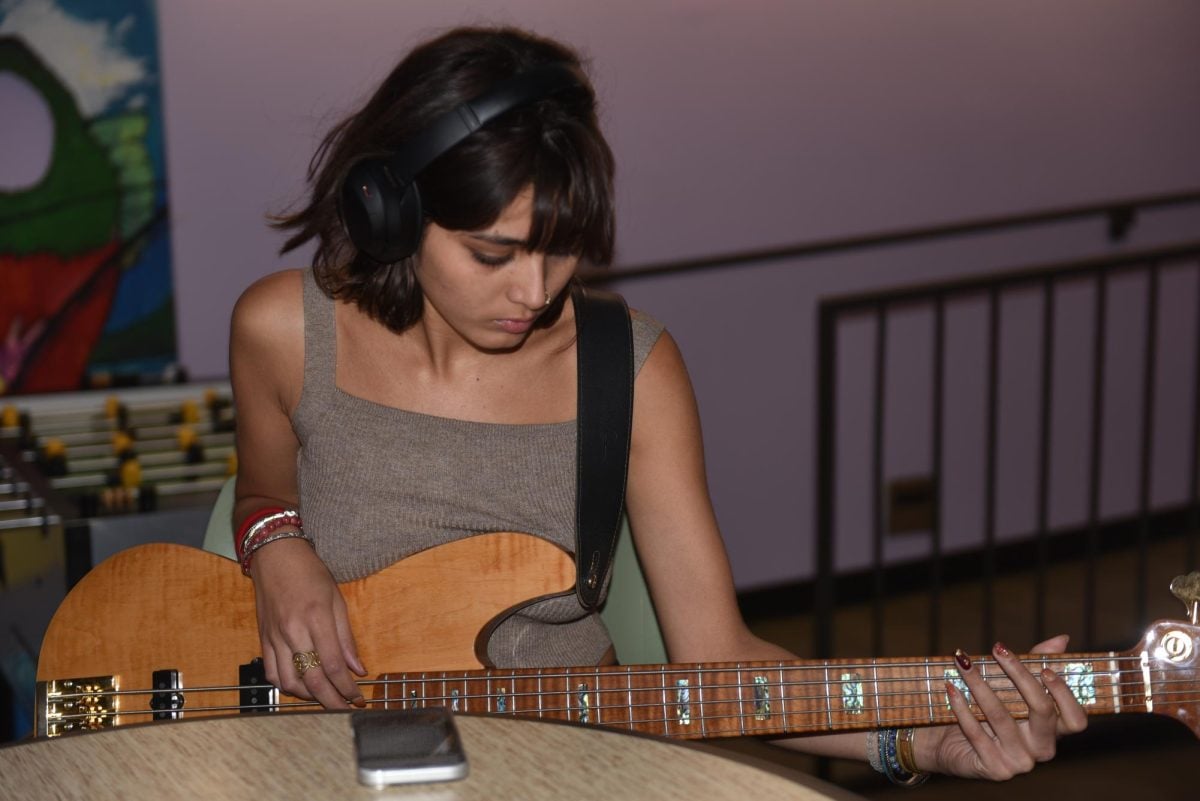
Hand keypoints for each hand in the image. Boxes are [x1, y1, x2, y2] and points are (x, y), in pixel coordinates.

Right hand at [249, 537, 366, 708]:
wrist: (275, 556)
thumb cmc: (309, 572)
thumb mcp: (337, 599)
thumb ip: (346, 638)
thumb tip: (357, 668)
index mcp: (316, 619)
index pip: (334, 665)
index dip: (348, 688)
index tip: (358, 699)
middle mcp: (293, 632)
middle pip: (313, 680)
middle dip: (332, 701)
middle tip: (346, 710)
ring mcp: (275, 638)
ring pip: (289, 683)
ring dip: (309, 698)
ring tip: (326, 698)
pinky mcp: (263, 640)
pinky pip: (271, 674)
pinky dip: (286, 687)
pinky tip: (300, 688)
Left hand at [916, 635, 1088, 779]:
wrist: (950, 744)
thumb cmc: (987, 710)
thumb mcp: (1012, 686)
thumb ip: (1036, 664)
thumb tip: (1062, 639)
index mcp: (1053, 731)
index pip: (1076, 719)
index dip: (1065, 694)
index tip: (1045, 668)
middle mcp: (1042, 749)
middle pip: (1043, 711)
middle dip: (1020, 675)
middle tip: (998, 650)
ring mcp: (1019, 762)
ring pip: (1001, 716)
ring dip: (979, 684)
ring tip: (963, 662)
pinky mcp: (994, 769)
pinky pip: (976, 732)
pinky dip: (961, 706)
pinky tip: (951, 687)